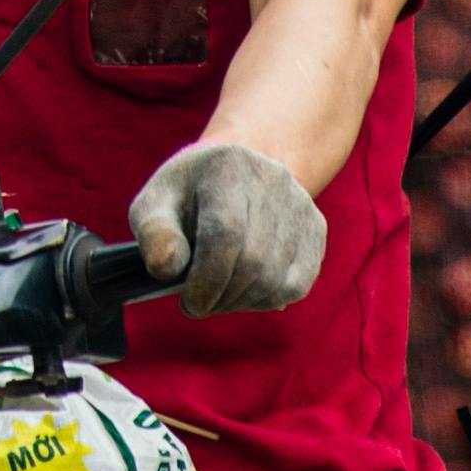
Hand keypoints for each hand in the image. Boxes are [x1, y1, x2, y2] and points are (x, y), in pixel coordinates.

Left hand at [127, 138, 330, 317]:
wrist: (230, 173)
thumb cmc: (185, 196)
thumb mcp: (154, 204)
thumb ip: (154, 235)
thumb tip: (168, 268)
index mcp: (227, 167)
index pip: (226, 235)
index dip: (207, 281)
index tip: (189, 303)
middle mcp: (272, 178)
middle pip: (254, 261)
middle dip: (222, 297)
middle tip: (200, 303)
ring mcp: (300, 202)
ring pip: (277, 279)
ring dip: (242, 302)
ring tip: (218, 295)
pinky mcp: (315, 226)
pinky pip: (297, 283)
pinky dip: (267, 300)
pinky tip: (243, 292)